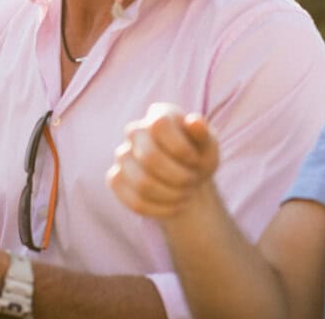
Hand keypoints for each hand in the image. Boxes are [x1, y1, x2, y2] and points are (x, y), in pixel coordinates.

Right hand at [107, 102, 220, 221]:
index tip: (195, 160)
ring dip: (172, 195)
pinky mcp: (116, 179)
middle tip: (192, 181)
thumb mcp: (208, 147)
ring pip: (142, 184)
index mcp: (159, 115)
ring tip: (186, 195)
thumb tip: (194, 122)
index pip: (159, 126)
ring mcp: (122, 155)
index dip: (180, 148)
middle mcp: (135, 131)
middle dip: (179, 177)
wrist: (186, 179)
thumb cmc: (198, 157)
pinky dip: (160, 210)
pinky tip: (174, 207)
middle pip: (149, 157)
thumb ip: (204, 134)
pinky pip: (134, 201)